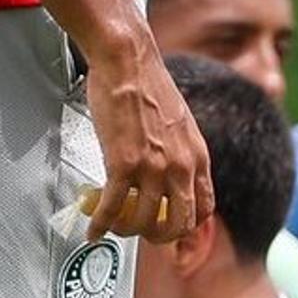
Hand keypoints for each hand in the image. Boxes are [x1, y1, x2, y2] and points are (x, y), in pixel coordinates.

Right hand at [81, 39, 216, 245]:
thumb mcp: (180, 124)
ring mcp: (153, 168)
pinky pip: (112, 208)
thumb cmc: (148, 85)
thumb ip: (179, 153)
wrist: (128, 61)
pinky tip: (93, 230)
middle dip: (157, 236)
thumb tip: (168, 175)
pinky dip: (100, 225)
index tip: (171, 229)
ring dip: (125, 230)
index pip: (203, 209)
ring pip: (142, 222)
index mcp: (197, 157)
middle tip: (140, 232)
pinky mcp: (123, 164)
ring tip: (112, 225)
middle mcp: (181, 166)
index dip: (187, 227)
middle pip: (177, 225)